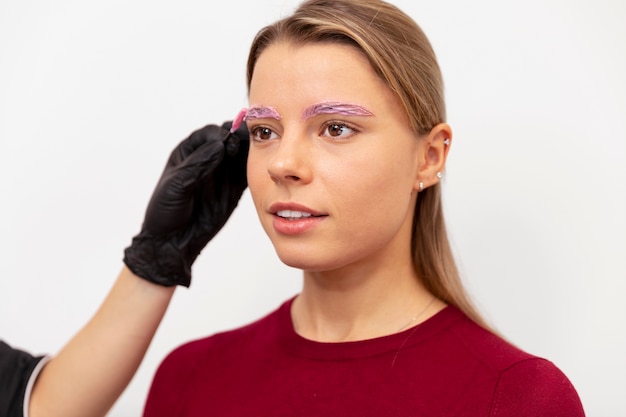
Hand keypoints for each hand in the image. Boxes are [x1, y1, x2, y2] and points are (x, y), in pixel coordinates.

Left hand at [123, 121, 248, 286]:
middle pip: (229, 140)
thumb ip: (198, 165)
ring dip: (251, 152)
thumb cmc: (164, 212)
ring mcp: (221, 174)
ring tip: (260, 153)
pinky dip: (256, 170)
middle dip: (241, 138)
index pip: (209, 134)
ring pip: (241, 156)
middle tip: (249, 143)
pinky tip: (262, 169)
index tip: (228, 141)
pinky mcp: (233, 190)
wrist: (173, 243)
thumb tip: (219, 145)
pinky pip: (247, 174)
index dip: (221, 133)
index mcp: (189, 153)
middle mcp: (207, 160)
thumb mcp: (176, 185)